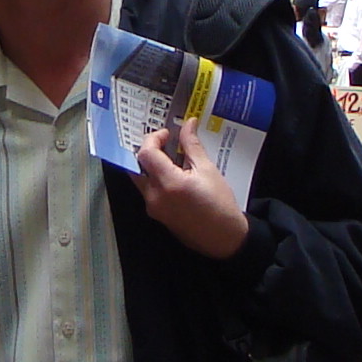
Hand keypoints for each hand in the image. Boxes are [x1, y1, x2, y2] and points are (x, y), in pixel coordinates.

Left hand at [135, 118, 249, 259]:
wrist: (224, 237)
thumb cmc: (220, 204)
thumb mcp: (208, 170)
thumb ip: (192, 145)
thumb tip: (188, 123)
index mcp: (168, 183)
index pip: (145, 153)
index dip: (153, 138)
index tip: (168, 134)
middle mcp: (155, 196)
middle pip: (137, 166)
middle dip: (148, 151)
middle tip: (164, 143)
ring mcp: (153, 208)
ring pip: (140, 179)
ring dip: (150, 165)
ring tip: (170, 157)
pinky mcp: (156, 215)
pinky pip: (148, 191)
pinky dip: (155, 178)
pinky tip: (173, 174)